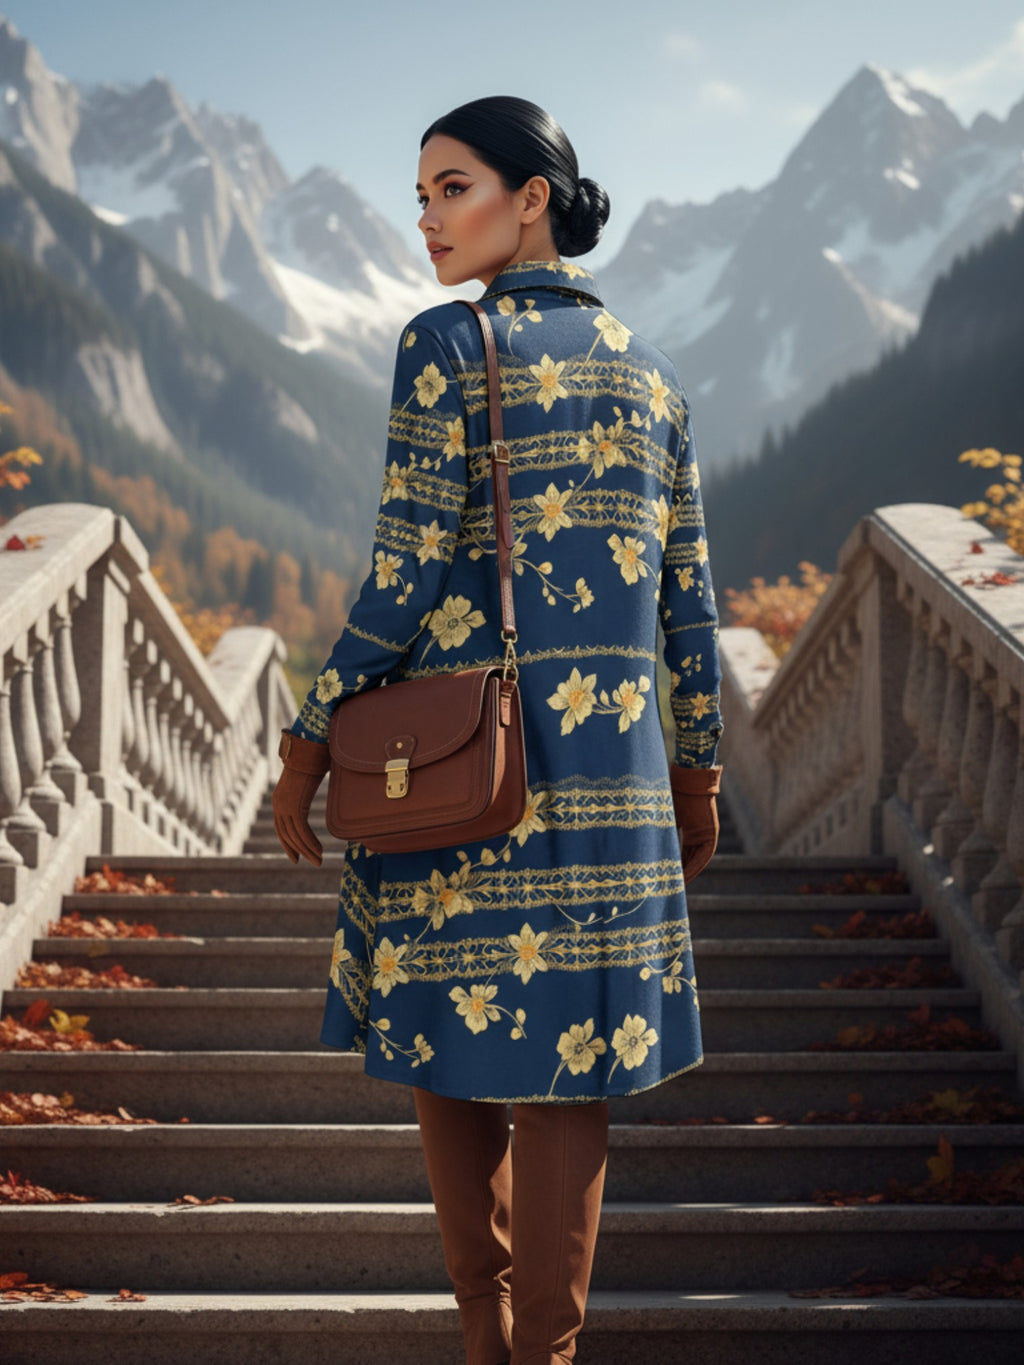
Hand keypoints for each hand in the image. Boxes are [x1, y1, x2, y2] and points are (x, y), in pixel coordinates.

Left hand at [272, 730, 330, 864]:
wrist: (310, 748)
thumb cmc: (312, 759)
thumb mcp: (309, 780)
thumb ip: (308, 789)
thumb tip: (321, 788)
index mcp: (279, 799)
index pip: (281, 828)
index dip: (289, 843)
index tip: (297, 855)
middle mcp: (279, 804)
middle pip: (287, 835)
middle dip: (298, 850)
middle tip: (310, 861)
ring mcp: (285, 806)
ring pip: (295, 836)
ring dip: (307, 850)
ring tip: (318, 860)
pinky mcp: (294, 806)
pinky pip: (301, 831)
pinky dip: (310, 843)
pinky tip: (319, 851)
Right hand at [669, 764, 721, 883]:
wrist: (687, 780)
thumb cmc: (673, 793)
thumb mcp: (663, 816)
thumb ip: (658, 831)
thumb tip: (636, 842)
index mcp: (688, 828)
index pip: (680, 853)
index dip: (673, 866)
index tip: (663, 877)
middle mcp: (698, 834)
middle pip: (689, 859)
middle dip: (679, 874)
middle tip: (668, 888)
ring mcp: (706, 834)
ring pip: (696, 860)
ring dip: (687, 873)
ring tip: (676, 887)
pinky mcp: (710, 834)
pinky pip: (702, 856)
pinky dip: (693, 866)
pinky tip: (684, 876)